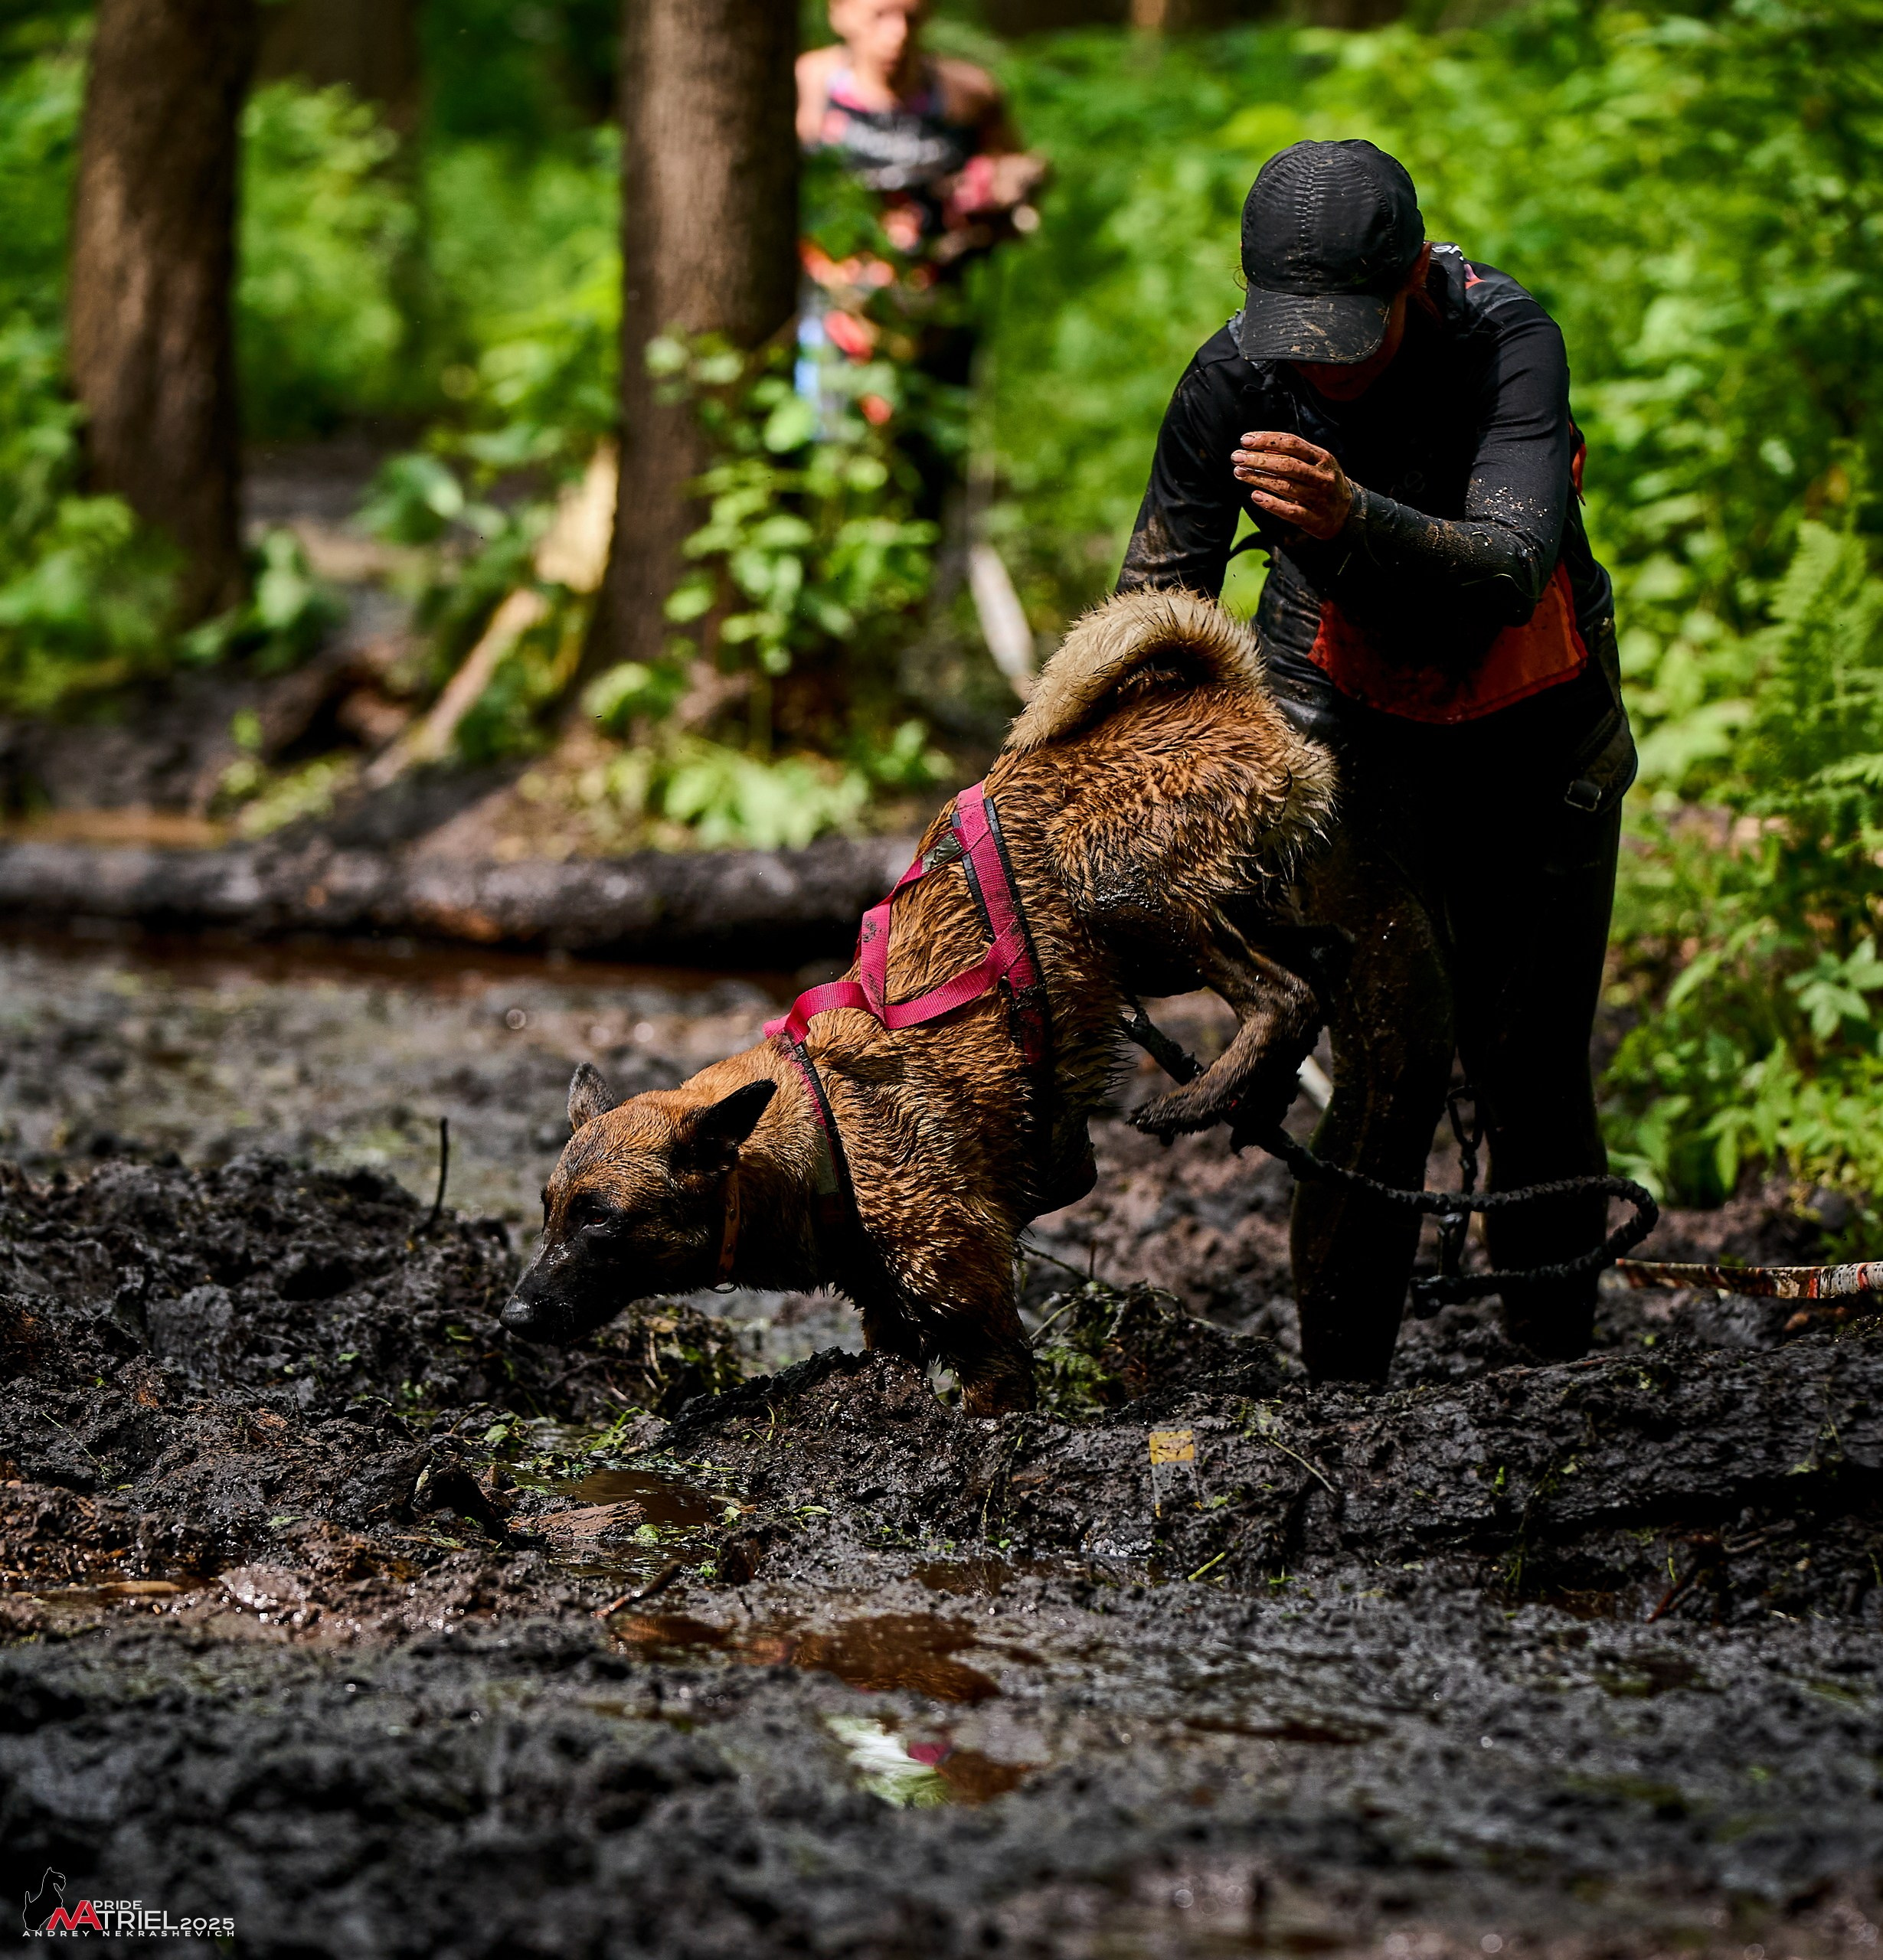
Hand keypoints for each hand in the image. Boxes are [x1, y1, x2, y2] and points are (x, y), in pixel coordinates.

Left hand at [1231, 431, 1353, 540]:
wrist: (1346, 514)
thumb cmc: (1323, 482)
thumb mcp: (1316, 463)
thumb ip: (1294, 454)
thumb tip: (1263, 446)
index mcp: (1322, 458)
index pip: (1292, 443)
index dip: (1267, 440)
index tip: (1245, 440)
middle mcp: (1321, 477)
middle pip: (1287, 465)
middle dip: (1259, 459)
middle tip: (1236, 457)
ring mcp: (1318, 499)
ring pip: (1286, 487)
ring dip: (1259, 479)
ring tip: (1239, 473)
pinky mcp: (1313, 519)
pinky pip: (1290, 511)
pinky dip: (1271, 504)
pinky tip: (1254, 496)